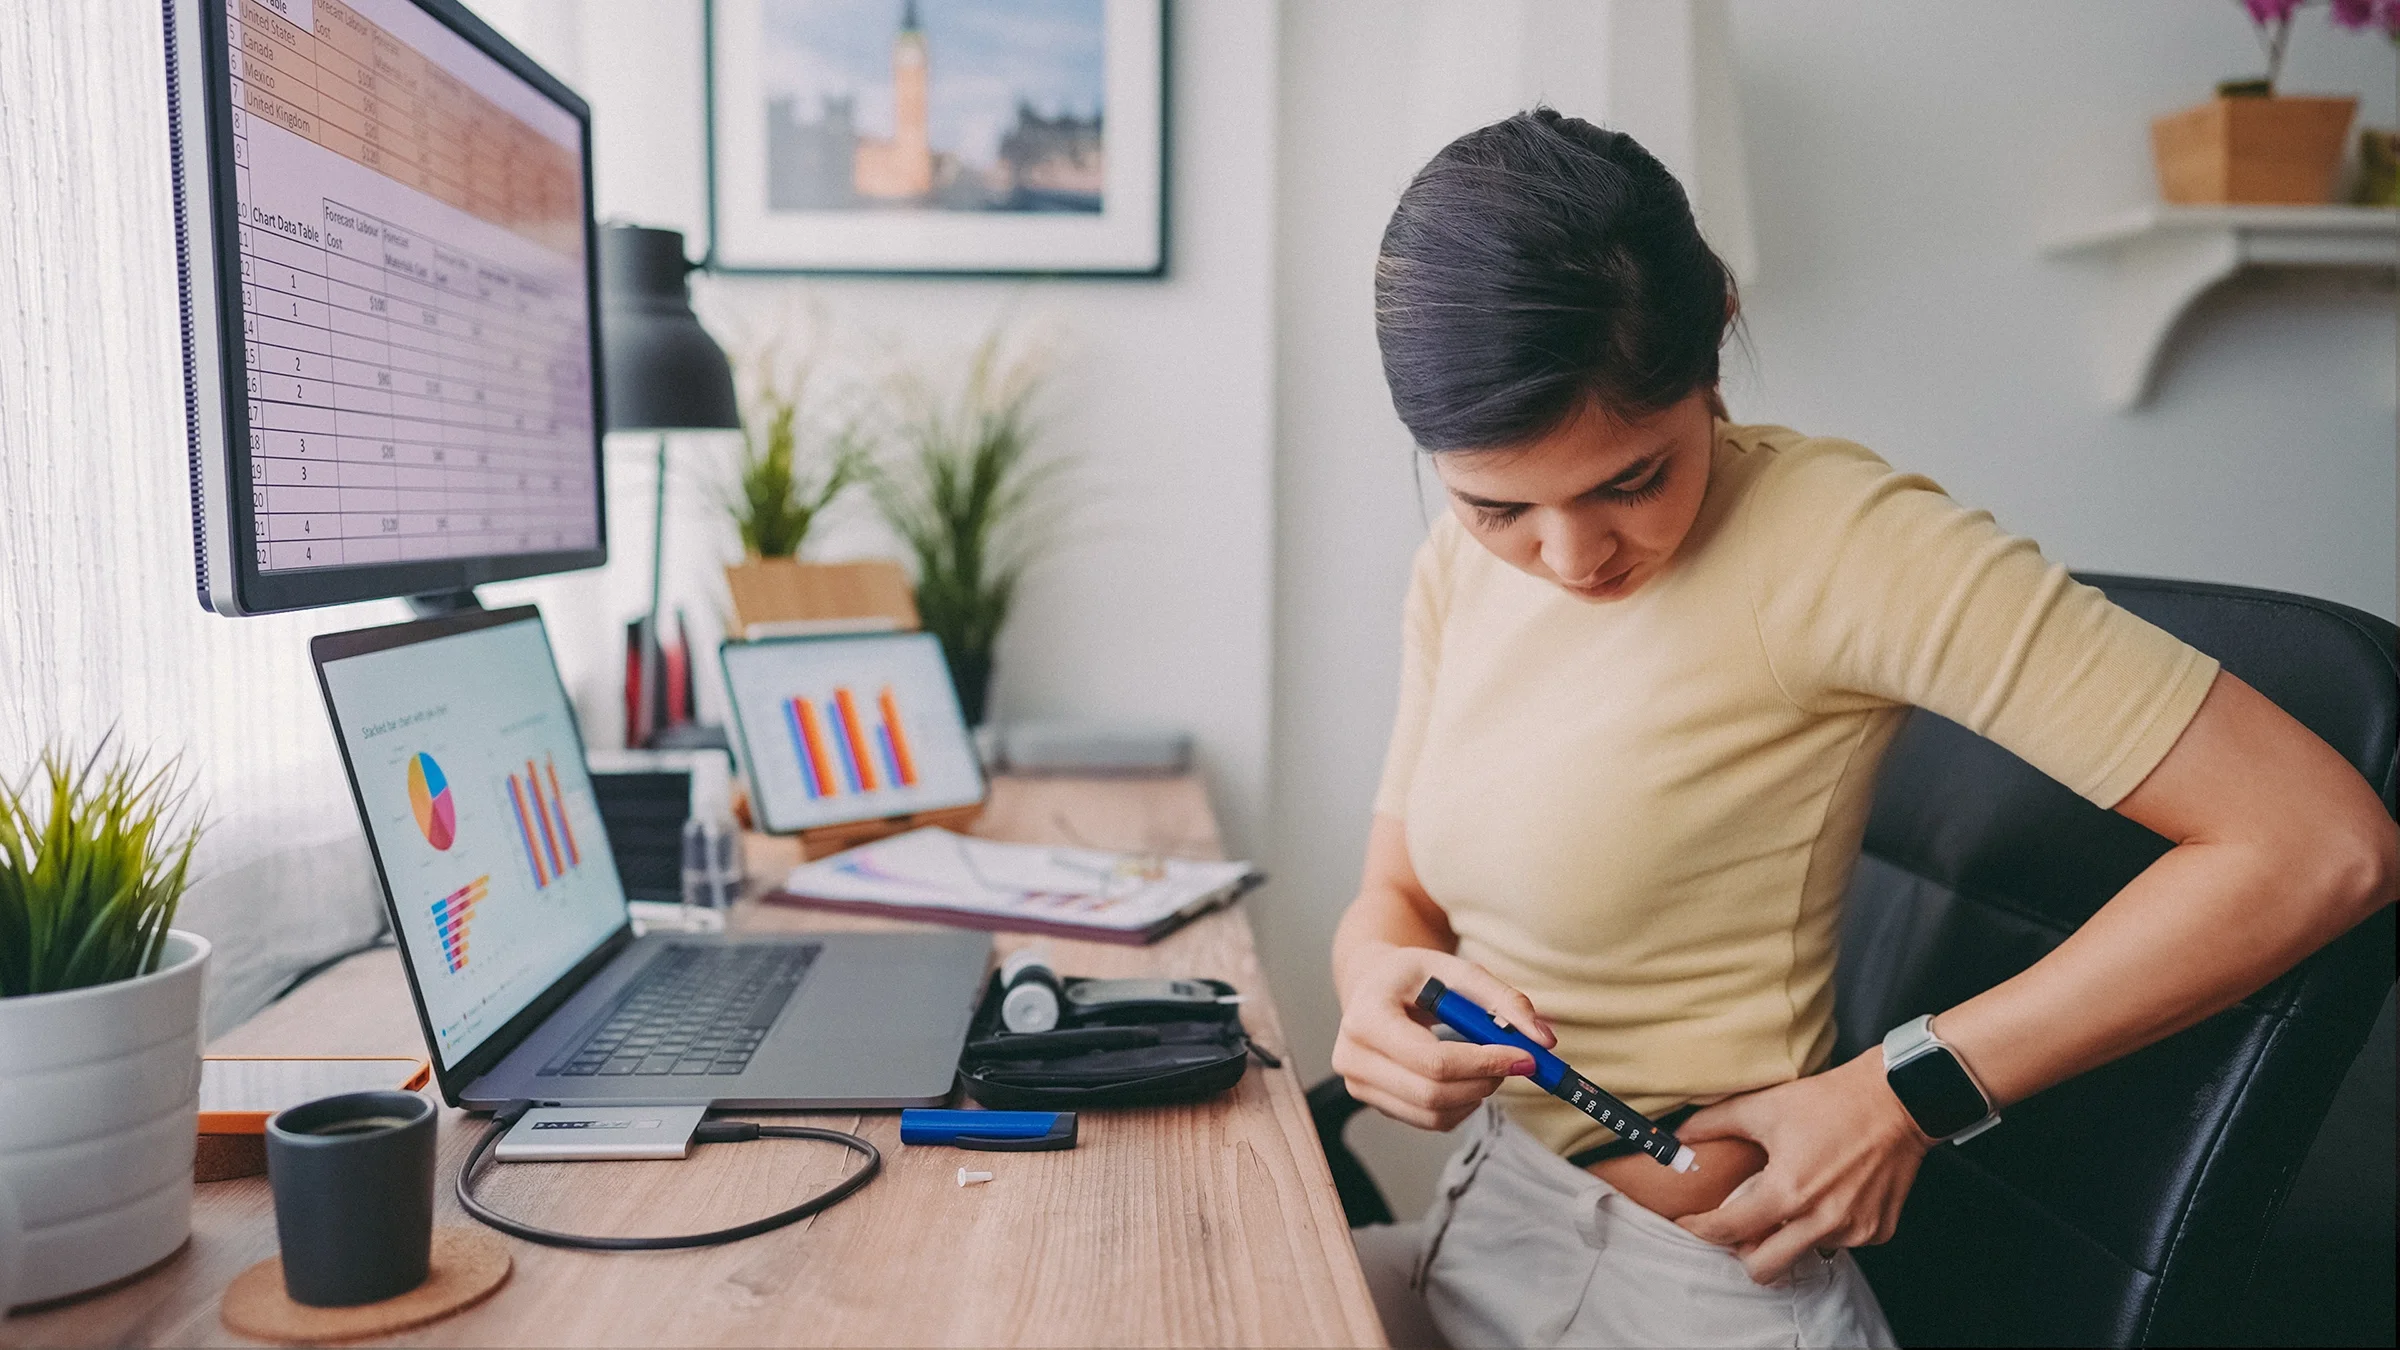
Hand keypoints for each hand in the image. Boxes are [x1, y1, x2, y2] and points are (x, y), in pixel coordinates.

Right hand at [1330, 945, 1552, 1131]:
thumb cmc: (1413, 976)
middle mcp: (1353, 1057)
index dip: (1484, 1063)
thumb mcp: (1457, 971)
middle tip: (1516, 1062)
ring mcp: (1358, 1086)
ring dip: (1476, 1095)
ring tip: (1489, 1064)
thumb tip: (1543, 1040)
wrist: (1372, 985)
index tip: (1526, 1057)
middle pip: (1433, 1093)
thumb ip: (1503, 1000)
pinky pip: (1429, 1121)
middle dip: (1485, 1081)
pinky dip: (1461, 1105)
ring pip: (1434, 1114)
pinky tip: (1466, 1076)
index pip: (1432, 1060)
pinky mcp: (1374, 1103)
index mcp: (1366, 1017)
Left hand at [1674, 1050, 1930, 1283]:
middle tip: (1738, 1228)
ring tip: (1791, 1198)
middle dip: (1743, 1254)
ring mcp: (1853, 1230)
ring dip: (1788, 1235)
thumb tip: (1679, 1136)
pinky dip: (1823, 1226)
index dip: (1699, 1229)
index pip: (1727, 1230)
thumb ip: (1714, 1123)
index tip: (1689, 1223)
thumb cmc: (1830, 1101)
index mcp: (1787, 1192)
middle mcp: (1821, 1220)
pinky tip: (1826, 1195)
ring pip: (1802, 1252)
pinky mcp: (1877, 1230)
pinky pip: (1837, 1242)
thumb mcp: (1764, 1106)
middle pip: (1764, 1269)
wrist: (1898, 1101)